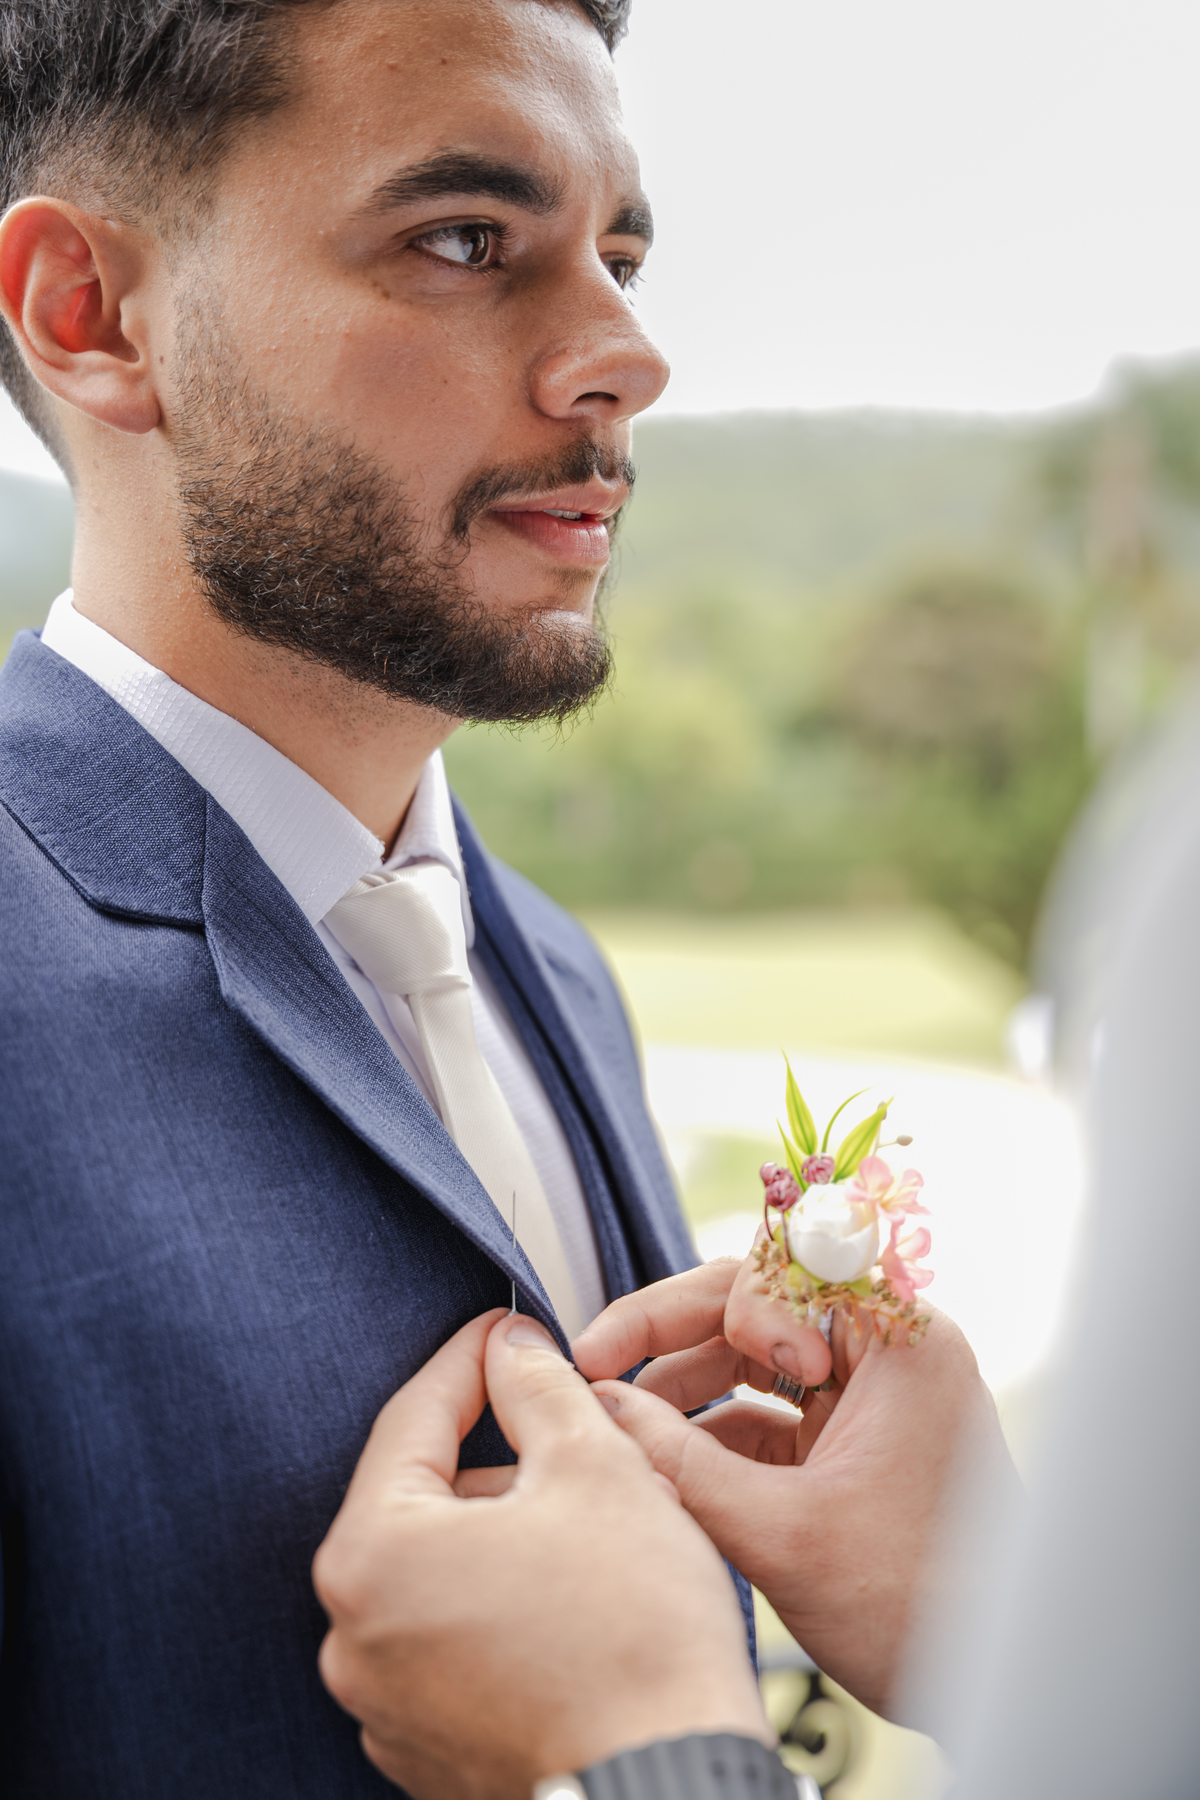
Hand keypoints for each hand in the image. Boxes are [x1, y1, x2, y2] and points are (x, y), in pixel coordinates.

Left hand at [314, 1309, 771, 1799]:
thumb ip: (537, 1386)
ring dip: (507, 1536)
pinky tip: (575, 1605)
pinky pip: (457, 1643)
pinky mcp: (429, 1752)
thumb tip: (511, 1348)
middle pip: (427, 1500)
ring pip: (446, 1572)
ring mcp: (387, 1706)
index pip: (414, 1417)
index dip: (472, 1359)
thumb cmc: (634, 1633)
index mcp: (372, 1556)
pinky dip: (506, 1608)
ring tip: (592, 1535)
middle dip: (500, 1460)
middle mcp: (354, 1639)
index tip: (509, 1329)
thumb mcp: (594, 1464)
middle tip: (576, 1442)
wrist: (674, 1786)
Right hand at [574, 1249, 1016, 1718]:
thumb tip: (597, 1406)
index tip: (610, 1355)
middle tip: (593, 1365)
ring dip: (685, 1384)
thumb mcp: (776, 1532)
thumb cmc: (918, 1607)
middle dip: (668, 1338)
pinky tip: (664, 1458)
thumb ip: (677, 1461)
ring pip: (756, 1357)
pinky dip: (715, 1430)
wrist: (991, 1684)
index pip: (763, 1275)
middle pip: (755, 1306)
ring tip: (619, 1419)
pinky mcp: (859, 1443)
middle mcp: (890, 1350)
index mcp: (895, 1339)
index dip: (675, 1308)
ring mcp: (875, 1397)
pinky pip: (772, 1410)